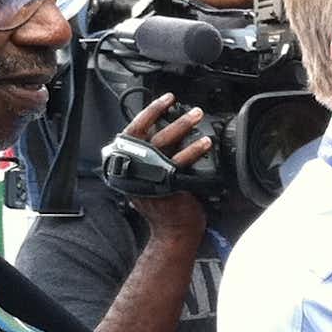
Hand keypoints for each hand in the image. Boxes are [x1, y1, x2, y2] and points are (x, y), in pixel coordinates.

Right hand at [125, 94, 212, 240]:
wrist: (173, 232)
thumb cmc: (164, 206)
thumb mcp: (147, 180)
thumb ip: (147, 159)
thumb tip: (159, 132)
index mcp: (127, 167)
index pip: (132, 132)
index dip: (148, 113)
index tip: (164, 100)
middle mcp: (135, 171)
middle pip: (147, 134)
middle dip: (166, 116)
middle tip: (182, 104)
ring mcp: (150, 177)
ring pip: (164, 144)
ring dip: (182, 126)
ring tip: (196, 116)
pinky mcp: (167, 185)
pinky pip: (181, 162)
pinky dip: (194, 150)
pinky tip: (205, 143)